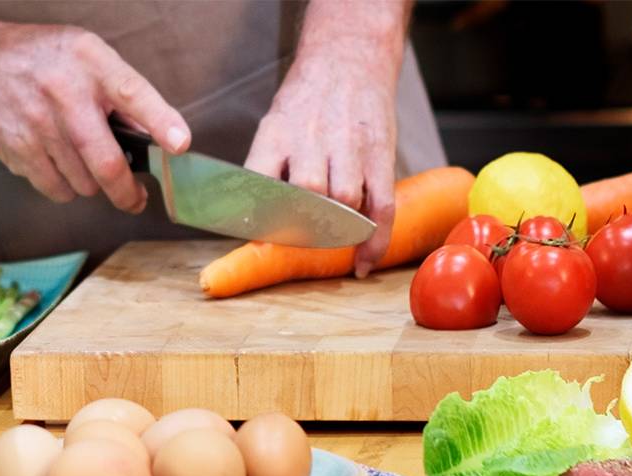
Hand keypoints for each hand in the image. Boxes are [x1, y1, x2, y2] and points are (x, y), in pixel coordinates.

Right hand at [0, 17, 189, 211]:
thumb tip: (160, 138)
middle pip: (106, 161)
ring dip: (92, 183)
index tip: (180, 144)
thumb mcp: (91, 59)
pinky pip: (58, 189)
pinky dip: (66, 187)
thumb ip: (126, 94)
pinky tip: (60, 163)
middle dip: (127, 191)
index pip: (132, 94)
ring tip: (84, 160)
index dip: (160, 122)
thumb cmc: (49, 65)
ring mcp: (38, 122)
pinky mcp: (19, 148)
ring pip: (84, 182)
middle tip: (136, 199)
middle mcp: (64, 91)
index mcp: (92, 62)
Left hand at [245, 1, 408, 277]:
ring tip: (332, 242)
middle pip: (307, 195)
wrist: (349, 57)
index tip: (260, 244)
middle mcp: (313, 138)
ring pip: (344, 202)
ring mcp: (350, 146)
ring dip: (337, 231)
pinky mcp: (381, 155)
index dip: (261, 219)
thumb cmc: (306, 101)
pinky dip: (374, 240)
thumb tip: (249, 221)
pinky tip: (363, 261)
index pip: (262, 183)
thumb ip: (265, 168)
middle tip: (301, 245)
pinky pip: (381, 206)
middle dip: (303, 228)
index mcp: (277, 132)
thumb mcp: (274, 123)